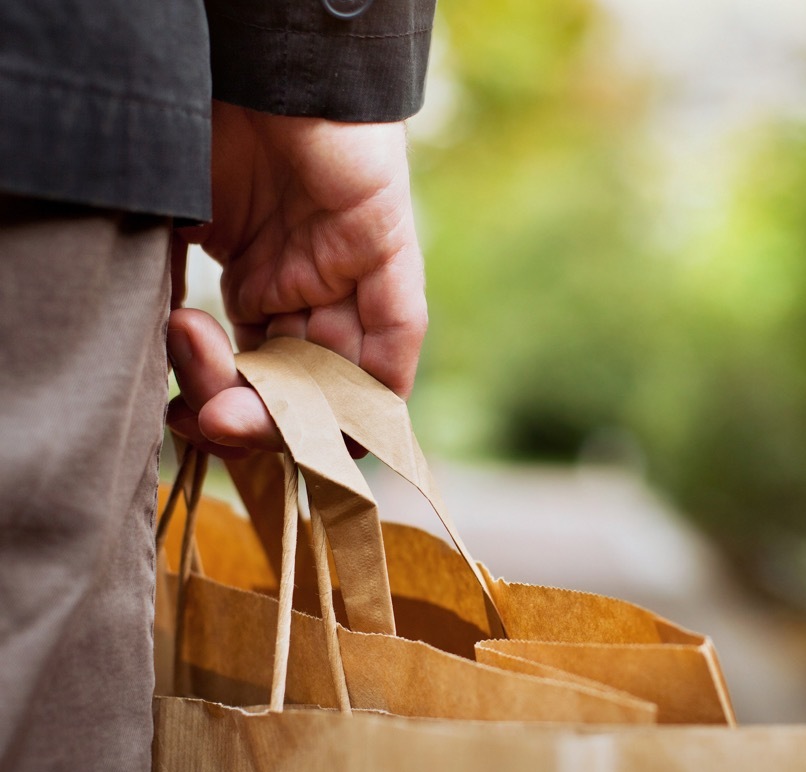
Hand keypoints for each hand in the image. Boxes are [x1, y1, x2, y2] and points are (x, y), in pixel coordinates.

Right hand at [167, 101, 425, 455]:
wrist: (251, 65)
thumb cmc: (206, 127)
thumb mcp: (177, 224)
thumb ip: (171, 288)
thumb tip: (155, 365)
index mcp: (260, 280)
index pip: (256, 370)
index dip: (224, 404)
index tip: (182, 416)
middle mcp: (309, 286)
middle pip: (297, 383)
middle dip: (250, 417)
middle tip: (203, 416)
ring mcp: (349, 271)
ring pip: (340, 373)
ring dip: (294, 414)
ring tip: (233, 411)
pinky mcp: (388, 248)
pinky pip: (397, 332)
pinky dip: (375, 383)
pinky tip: (336, 419)